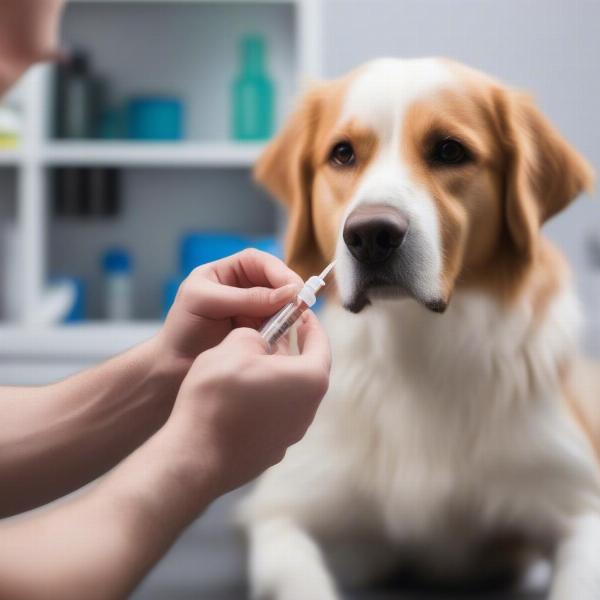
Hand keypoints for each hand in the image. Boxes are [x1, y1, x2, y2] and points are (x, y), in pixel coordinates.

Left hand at [157, 249, 302, 369]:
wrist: (174, 371)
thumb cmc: (182, 332)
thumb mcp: (207, 304)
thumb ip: (247, 297)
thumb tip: (288, 293)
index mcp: (224, 274)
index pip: (257, 262)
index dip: (277, 270)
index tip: (292, 287)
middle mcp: (241, 290)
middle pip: (274, 280)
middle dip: (288, 290)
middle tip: (300, 305)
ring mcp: (252, 312)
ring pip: (281, 303)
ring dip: (290, 311)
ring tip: (295, 321)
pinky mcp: (259, 334)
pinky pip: (280, 325)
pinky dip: (286, 328)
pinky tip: (287, 334)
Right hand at [160, 312, 330, 499]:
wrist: (195, 455)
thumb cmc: (218, 398)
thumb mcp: (234, 346)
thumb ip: (255, 335)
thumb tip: (259, 342)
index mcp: (309, 380)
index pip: (320, 344)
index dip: (311, 324)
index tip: (302, 312)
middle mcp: (308, 410)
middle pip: (306, 370)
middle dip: (290, 350)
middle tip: (273, 334)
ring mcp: (291, 434)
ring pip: (289, 394)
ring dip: (275, 376)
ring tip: (250, 362)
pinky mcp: (271, 450)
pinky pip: (274, 416)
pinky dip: (263, 401)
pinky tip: (238, 395)